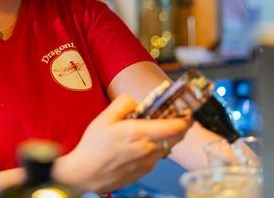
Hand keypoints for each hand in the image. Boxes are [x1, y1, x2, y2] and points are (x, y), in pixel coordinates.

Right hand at [53, 94, 192, 192]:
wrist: (85, 174)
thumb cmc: (93, 146)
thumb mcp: (104, 117)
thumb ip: (123, 103)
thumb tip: (137, 100)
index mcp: (138, 134)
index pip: (173, 127)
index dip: (185, 119)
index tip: (189, 112)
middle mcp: (148, 150)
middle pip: (176, 138)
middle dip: (181, 126)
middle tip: (177, 116)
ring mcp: (148, 163)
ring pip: (168, 147)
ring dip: (169, 137)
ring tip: (158, 127)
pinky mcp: (144, 171)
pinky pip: (158, 156)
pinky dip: (158, 147)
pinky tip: (144, 142)